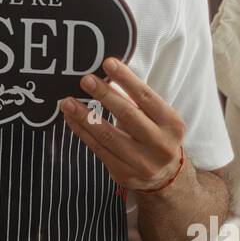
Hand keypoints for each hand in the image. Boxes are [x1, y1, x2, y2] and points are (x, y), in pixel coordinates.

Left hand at [59, 57, 185, 192]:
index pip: (146, 97)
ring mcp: (141, 162)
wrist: (166, 177)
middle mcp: (160, 144)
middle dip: (104, 95)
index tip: (108, 63)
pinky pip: (98, 149)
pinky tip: (71, 119)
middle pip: (127, 115)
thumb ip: (136, 100)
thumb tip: (108, 75)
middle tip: (86, 80)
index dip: (126, 79)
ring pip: (107, 135)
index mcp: (171, 124)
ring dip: (85, 116)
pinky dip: (82, 132)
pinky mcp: (123, 174)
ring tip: (68, 102)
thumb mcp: (157, 118)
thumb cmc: (156, 136)